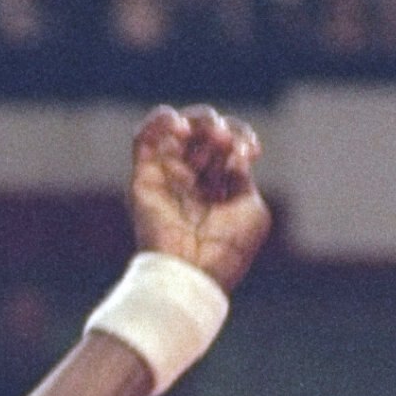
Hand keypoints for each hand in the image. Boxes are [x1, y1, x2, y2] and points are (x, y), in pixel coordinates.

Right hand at [128, 105, 270, 293]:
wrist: (192, 273)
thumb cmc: (226, 251)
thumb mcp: (252, 210)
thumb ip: (242, 178)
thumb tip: (232, 155)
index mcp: (218, 188)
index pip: (227, 146)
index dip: (241, 137)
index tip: (252, 152)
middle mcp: (191, 180)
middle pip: (202, 132)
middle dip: (219, 129)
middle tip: (226, 142)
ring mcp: (166, 177)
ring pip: (175, 128)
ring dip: (196, 122)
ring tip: (210, 135)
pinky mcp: (143, 177)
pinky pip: (143, 138)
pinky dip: (160, 121)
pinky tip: (179, 127)